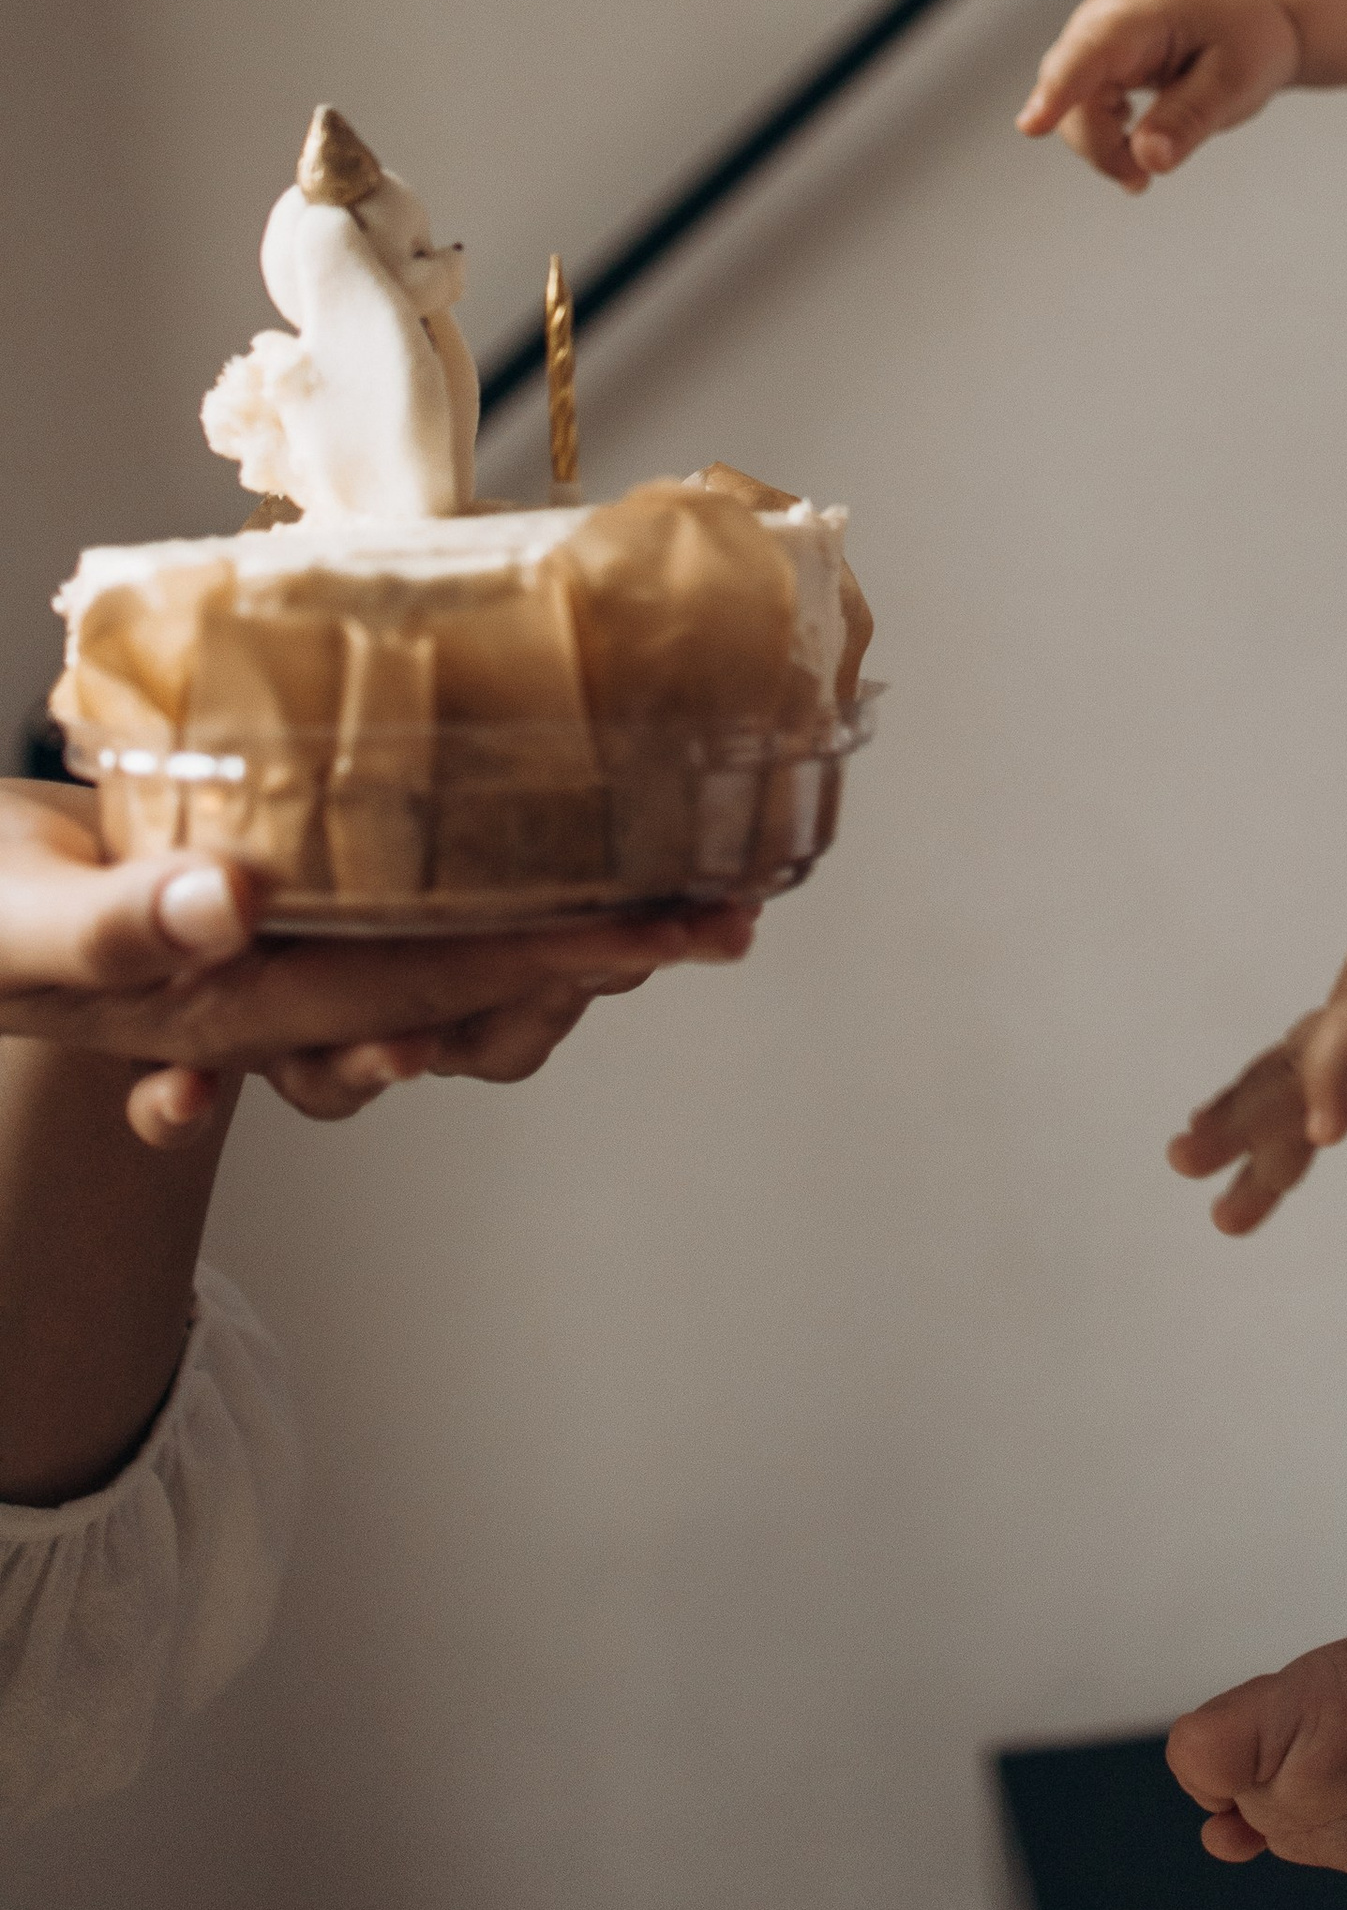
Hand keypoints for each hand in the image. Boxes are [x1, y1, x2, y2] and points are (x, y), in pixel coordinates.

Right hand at [0, 782, 754, 1146]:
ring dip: (539, 949)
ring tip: (661, 913)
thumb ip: (113, 921)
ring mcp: (271, 960)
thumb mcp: (13, 921)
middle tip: (715, 914)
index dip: (561, 958)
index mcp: (232, 1007)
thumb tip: (234, 902)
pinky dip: (467, 907)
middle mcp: (271, 998)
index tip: (677, 930)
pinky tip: (515, 909)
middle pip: (463, 995)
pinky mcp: (258, 910)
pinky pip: (376, 925)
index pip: (431, 986)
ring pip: (437, 973)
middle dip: (590, 962)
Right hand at [1016, 0, 1301, 190]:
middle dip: (1102, 146)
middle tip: (1141, 182)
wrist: (1250, 10)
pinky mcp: (1092, 63)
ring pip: (1073, 110)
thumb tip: (1148, 161)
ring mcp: (1092, 41)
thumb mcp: (1238, 80)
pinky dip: (1106, 141)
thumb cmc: (1246, 36)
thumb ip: (1191, 118)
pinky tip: (1137, 155)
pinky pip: (1081, 111)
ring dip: (1105, 149)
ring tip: (1146, 173)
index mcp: (1141, 13)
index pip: (1092, 52)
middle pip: (1075, 95)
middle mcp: (1102, 21)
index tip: (1031, 126)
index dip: (1060, 90)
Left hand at [1168, 861, 1346, 1231]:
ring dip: (1240, 1121)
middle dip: (1233, 1133)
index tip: (1216, 1145)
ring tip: (1190, 1156)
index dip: (1263, 1112)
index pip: (1305, 1074)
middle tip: (1180, 1163)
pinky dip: (1331, 1087)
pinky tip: (1326, 1132)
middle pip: (1281, 1082)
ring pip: (1294, 1072)